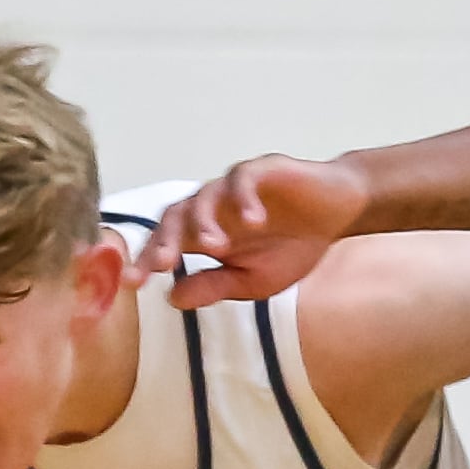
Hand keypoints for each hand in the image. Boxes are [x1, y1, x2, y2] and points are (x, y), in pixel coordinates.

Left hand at [138, 156, 368, 309]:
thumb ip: (215, 286)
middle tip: (162, 265)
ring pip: (205, 195)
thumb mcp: (254, 281)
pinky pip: (244, 178)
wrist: (337, 214)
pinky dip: (245, 198)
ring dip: (206, 220)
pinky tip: (254, 220)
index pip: (167, 244)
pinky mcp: (262, 169)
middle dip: (165, 240)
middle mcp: (213, 207)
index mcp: (205, 234)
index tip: (132, 284)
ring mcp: (234, 187)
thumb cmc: (294, 247)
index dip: (148, 261)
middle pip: (175, 217)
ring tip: (216, 245)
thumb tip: (171, 299)